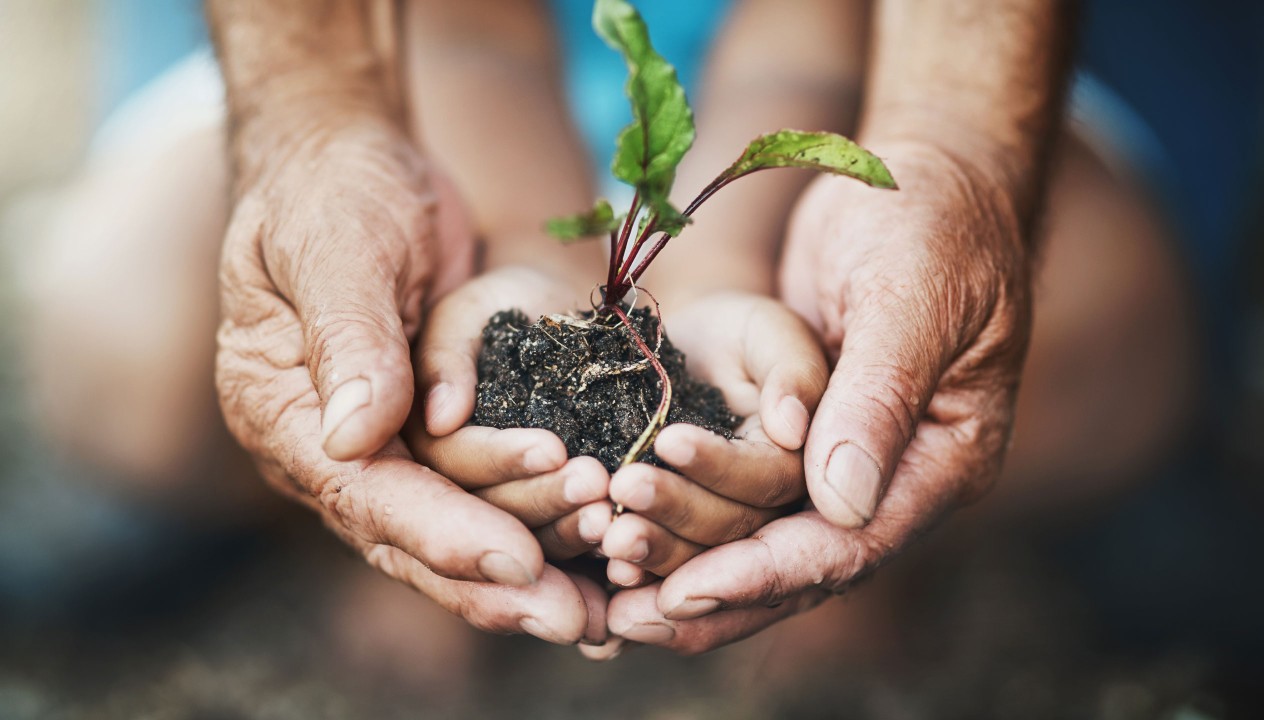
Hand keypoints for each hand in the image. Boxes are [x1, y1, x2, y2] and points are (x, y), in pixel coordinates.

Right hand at [216, 121, 602, 643]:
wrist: (351, 164)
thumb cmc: (333, 190)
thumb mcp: (336, 245)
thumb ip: (349, 337)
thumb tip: (355, 438)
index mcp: (281, 412)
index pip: (365, 492)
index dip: (443, 532)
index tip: (518, 563)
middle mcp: (325, 449)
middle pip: (409, 538)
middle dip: (494, 582)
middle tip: (578, 620)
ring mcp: (379, 447)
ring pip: (454, 529)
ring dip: (530, 562)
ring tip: (605, 599)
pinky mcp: (428, 435)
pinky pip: (483, 496)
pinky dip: (536, 528)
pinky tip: (595, 562)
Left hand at [604, 141, 1033, 652]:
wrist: (921, 174)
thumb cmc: (930, 221)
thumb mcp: (911, 298)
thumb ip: (879, 397)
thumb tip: (840, 505)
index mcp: (945, 459)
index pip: (852, 544)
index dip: (767, 573)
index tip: (688, 592)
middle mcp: (898, 477)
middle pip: (802, 565)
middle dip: (715, 591)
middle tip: (625, 619)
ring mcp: (850, 458)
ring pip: (766, 541)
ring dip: (691, 566)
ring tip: (611, 598)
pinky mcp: (804, 436)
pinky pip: (745, 496)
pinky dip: (690, 520)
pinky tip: (625, 542)